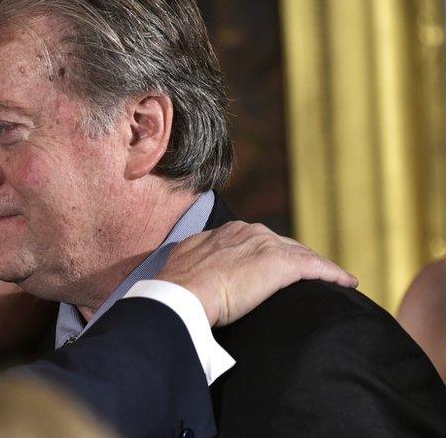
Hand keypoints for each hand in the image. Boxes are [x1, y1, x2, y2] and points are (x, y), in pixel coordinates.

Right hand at [157, 221, 356, 326]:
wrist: (182, 294)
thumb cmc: (178, 285)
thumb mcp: (186, 261)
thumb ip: (199, 257)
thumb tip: (198, 267)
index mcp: (228, 231)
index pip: (261, 241)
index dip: (273, 255)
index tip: (279, 269)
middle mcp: (250, 232)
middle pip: (286, 245)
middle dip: (300, 259)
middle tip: (314, 276)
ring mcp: (266, 246)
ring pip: (304, 255)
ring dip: (321, 268)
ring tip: (335, 280)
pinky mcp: (280, 265)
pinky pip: (316, 268)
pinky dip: (333, 274)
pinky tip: (346, 283)